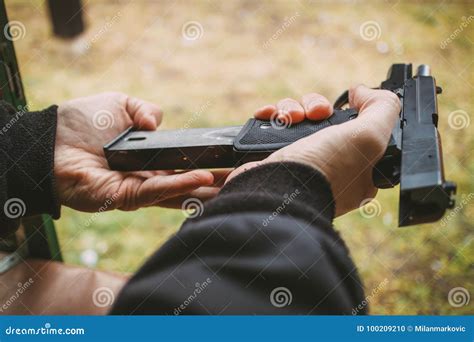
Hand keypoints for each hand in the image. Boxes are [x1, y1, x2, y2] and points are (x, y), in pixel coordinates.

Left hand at [54, 92, 226, 211]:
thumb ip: (145, 110)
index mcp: (148, 158)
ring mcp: (137, 190)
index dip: (208, 164)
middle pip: (187, 184)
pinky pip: (157, 191)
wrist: (50, 140)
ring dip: (206, 189)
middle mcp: (146, 178)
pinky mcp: (125, 198)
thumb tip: (160, 123)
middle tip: (245, 179)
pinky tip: (203, 179)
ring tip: (234, 184)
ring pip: (178, 192)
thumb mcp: (120, 104)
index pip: (184, 164)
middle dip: (216, 183)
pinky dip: (180, 185)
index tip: (233, 162)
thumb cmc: (80, 122)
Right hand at [227, 85, 399, 215]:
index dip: (354, 113)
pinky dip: (270, 116)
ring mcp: (299, 162)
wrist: (274, 191)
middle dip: (317, 107)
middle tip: (316, 114)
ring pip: (298, 118)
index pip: (360, 130)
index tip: (348, 107)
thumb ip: (382, 109)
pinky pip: (273, 126)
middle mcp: (329, 166)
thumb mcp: (369, 137)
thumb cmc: (324, 171)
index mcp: (358, 170)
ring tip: (289, 118)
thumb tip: (363, 91)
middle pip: (325, 119)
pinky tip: (268, 115)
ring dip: (291, 108)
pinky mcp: (274, 158)